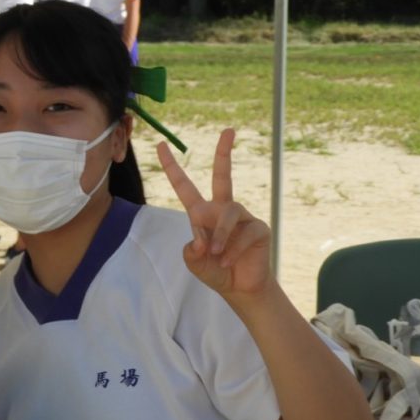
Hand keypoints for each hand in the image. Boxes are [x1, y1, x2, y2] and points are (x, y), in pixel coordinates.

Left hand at [157, 129, 271, 299]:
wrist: (240, 288)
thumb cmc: (214, 271)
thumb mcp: (194, 262)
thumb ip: (192, 250)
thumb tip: (201, 239)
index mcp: (201, 213)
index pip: (184, 186)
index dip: (172, 166)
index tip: (160, 145)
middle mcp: (222, 209)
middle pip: (223, 176)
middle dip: (224, 153)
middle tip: (228, 130)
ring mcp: (242, 217)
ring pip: (228, 212)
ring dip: (219, 235)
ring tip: (215, 254)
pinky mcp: (258, 228)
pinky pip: (244, 232)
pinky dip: (232, 249)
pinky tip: (227, 261)